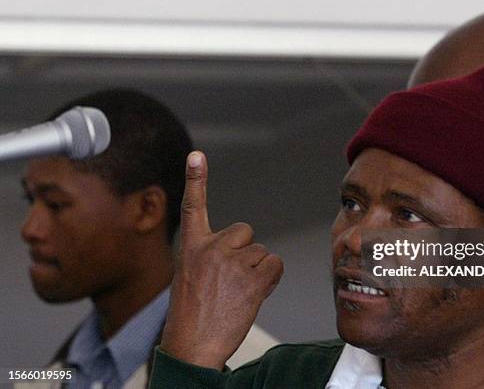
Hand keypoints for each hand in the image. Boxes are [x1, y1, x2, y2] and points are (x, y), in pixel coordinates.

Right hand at [160, 151, 282, 368]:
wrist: (193, 345)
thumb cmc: (193, 314)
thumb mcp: (190, 276)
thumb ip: (211, 256)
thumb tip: (246, 251)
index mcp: (191, 246)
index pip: (193, 205)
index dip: (195, 179)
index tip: (196, 155)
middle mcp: (211, 248)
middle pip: (245, 232)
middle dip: (244, 252)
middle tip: (230, 280)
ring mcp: (232, 262)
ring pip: (261, 253)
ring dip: (256, 271)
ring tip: (236, 294)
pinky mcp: (252, 278)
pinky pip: (275, 265)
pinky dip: (271, 279)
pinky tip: (253, 295)